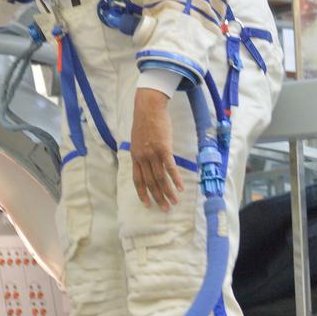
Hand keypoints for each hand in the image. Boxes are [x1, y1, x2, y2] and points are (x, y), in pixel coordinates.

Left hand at [130, 89, 184, 210]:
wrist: (149, 107)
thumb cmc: (145, 121)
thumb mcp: (137, 138)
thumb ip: (141, 151)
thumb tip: (146, 161)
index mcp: (135, 156)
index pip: (137, 179)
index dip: (142, 193)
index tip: (147, 204)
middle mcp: (142, 157)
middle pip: (150, 182)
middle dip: (158, 197)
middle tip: (165, 208)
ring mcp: (153, 153)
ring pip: (160, 178)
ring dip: (168, 192)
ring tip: (174, 202)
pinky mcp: (164, 148)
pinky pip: (170, 168)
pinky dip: (176, 179)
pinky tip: (181, 188)